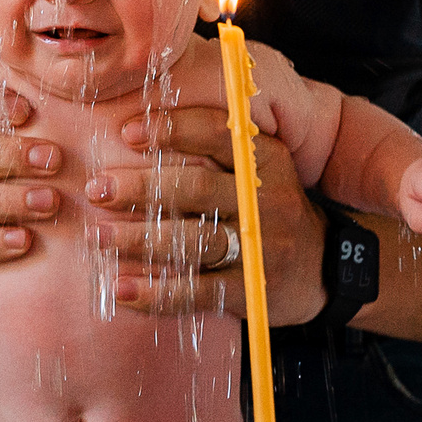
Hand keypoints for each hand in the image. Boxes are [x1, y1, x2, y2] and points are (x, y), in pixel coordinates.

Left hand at [96, 105, 325, 323]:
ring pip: (192, 240)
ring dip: (139, 240)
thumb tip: (137, 128)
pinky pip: (197, 292)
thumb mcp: (261, 168)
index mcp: (265, 160)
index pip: (217, 134)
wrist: (324, 269)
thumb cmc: (269, 209)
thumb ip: (216, 149)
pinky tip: (122, 289)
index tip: (126, 132)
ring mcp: (260, 248)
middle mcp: (265, 200)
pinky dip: (156, 293)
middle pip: (196, 188)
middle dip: (141, 188)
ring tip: (100, 238)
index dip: (171, 130)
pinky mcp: (252, 291)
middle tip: (97, 189)